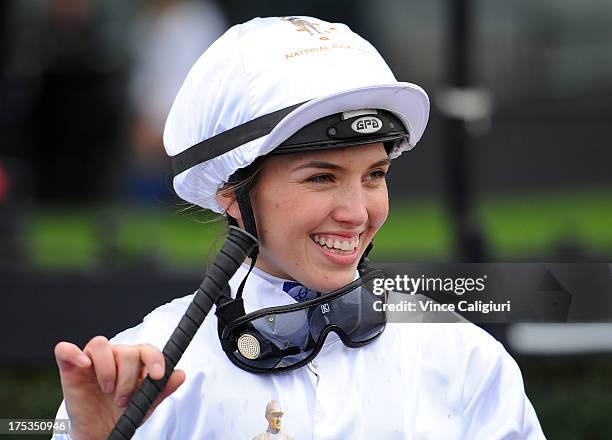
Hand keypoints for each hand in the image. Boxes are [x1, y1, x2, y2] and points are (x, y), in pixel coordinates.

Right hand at [54, 336, 184, 439]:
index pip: (147, 349)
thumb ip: (162, 388)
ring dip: (107, 369)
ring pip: (100, 344)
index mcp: (135, 361)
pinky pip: (66, 350)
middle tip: (122, 400)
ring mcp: (92, 360)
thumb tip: (180, 374)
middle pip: (125, 351)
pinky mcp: (70, 368)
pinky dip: (74, 353)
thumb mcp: (146, 403)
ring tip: (108, 390)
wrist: (100, 432)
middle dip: (128, 378)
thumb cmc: (122, 413)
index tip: (157, 376)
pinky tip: (84, 365)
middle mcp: (115, 356)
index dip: (154, 359)